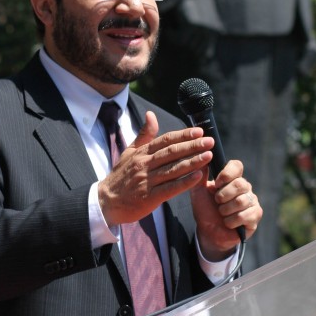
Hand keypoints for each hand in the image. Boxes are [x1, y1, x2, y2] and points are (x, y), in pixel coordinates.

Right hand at [98, 111, 214, 226]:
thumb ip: (144, 135)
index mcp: (142, 153)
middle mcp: (144, 165)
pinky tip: (198, 177)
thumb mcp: (129, 152)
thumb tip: (151, 114)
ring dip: (193, 162)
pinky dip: (184, 182)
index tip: (199, 131)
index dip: (183, 135)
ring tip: (208, 156)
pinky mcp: (149, 198)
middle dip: (193, 146)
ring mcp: (146, 181)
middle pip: (172, 152)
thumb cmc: (120, 176)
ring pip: (173, 169)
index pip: (165, 140)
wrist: (106, 202)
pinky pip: (170, 188)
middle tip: (210, 141)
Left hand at [190, 160, 262, 260]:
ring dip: (225, 210)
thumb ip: (200, 175)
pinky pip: (246, 215)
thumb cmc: (204, 209)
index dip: (227, 173)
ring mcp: (252, 201)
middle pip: (239, 184)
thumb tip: (203, 156)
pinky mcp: (255, 216)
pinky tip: (228, 222)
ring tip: (221, 213)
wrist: (208, 232)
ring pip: (241, 201)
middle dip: (223, 195)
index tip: (216, 183)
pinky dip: (232, 221)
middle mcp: (245, 187)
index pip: (237, 166)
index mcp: (232, 178)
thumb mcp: (198, 191)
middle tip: (217, 202)